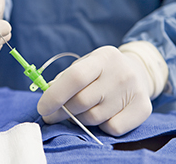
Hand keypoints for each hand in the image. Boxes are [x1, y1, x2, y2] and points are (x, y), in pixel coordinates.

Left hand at [37, 45, 155, 135]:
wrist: (138, 72)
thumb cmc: (102, 71)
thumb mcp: (84, 66)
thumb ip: (65, 79)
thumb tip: (47, 95)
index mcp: (103, 57)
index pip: (75, 77)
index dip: (55, 95)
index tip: (42, 108)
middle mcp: (121, 73)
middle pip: (82, 101)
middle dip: (61, 112)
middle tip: (51, 116)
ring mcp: (134, 91)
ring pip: (94, 118)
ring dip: (79, 119)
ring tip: (79, 111)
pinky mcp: (143, 108)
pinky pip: (111, 127)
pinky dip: (100, 126)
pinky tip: (102, 115)